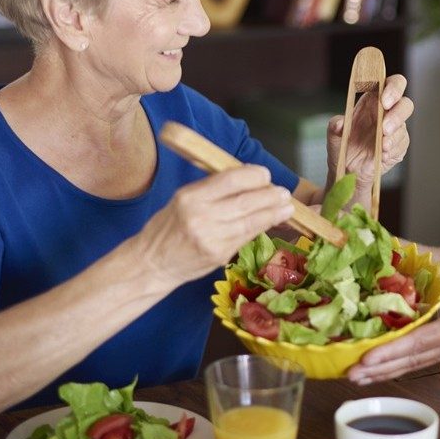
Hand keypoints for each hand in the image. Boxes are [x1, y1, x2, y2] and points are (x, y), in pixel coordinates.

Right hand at [136, 165, 293, 287]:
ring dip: (273, 213)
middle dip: (270, 195)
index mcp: (190, 196)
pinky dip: (263, 227)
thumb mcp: (182, 199)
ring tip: (287, 207)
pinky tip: (273, 221)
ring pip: (251, 221)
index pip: (230, 180)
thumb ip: (211, 189)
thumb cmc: (168, 227)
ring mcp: (212, 238)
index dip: (253, 176)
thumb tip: (247, 178)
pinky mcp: (219, 255)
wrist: (152, 263)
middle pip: (245, 201)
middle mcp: (201, 216)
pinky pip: (246, 236)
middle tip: (284, 193)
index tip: (265, 175)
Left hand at [327, 74, 412, 183]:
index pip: (389, 84)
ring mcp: (395, 130)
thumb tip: (340, 123)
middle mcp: (386, 113)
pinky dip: (393, 149)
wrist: (347, 170)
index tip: (384, 101)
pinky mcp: (399, 146)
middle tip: (384, 127)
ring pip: (404, 126)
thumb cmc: (343, 146)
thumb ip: (335, 126)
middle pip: (405, 103)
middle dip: (397, 114)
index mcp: (372, 101)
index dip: (393, 88)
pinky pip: (402, 144)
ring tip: (382, 146)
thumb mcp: (333, 135)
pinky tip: (383, 154)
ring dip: (394, 136)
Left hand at [347, 273, 439, 383]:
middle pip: (407, 359)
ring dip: (384, 371)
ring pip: (411, 364)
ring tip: (357, 378)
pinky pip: (418, 361)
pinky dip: (398, 366)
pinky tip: (384, 368)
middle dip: (378, 368)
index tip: (367, 358)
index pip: (418, 343)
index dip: (392, 350)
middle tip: (349, 375)